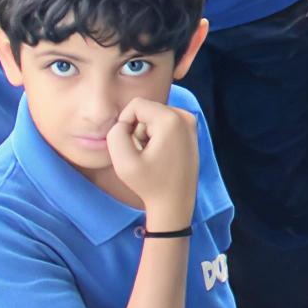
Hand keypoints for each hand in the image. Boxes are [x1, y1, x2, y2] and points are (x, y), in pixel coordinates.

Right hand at [109, 98, 201, 230]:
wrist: (175, 204)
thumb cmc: (149, 184)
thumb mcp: (123, 161)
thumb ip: (116, 134)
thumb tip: (123, 122)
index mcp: (171, 119)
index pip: (137, 104)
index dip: (125, 122)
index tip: (128, 144)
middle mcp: (185, 116)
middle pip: (147, 110)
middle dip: (138, 129)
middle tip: (142, 153)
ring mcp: (191, 123)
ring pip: (155, 117)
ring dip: (147, 134)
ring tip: (151, 156)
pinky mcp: (192, 132)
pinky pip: (165, 124)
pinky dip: (158, 136)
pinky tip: (160, 156)